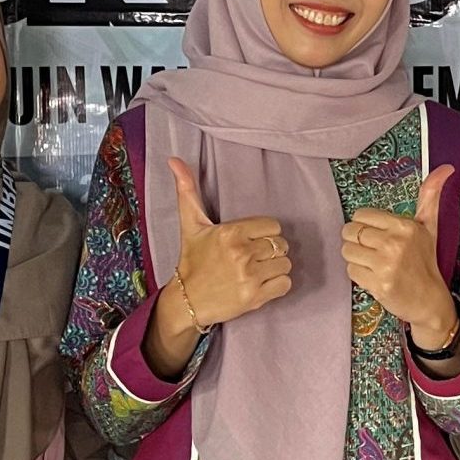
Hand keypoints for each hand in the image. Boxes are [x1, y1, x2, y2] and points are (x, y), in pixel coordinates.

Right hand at [168, 158, 292, 325]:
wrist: (186, 300)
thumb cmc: (192, 261)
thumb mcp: (190, 224)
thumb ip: (187, 191)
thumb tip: (174, 159)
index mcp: (231, 232)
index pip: (273, 226)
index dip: (266, 233)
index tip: (252, 241)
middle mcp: (242, 253)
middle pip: (281, 245)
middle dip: (271, 251)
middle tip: (254, 257)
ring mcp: (249, 277)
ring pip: (286, 264)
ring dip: (276, 268)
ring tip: (258, 271)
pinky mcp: (256, 298)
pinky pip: (285, 284)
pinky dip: (278, 285)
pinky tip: (262, 283)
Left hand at [341, 165, 457, 341]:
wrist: (430, 300)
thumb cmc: (426, 261)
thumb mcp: (429, 226)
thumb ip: (431, 195)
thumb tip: (446, 167)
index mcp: (405, 226)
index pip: (361, 215)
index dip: (364, 225)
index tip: (377, 235)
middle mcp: (395, 243)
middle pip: (350, 232)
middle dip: (356, 241)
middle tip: (372, 251)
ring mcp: (386, 265)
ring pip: (347, 251)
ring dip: (355, 258)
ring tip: (373, 264)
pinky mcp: (378, 285)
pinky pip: (350, 271)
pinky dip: (358, 274)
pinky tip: (374, 276)